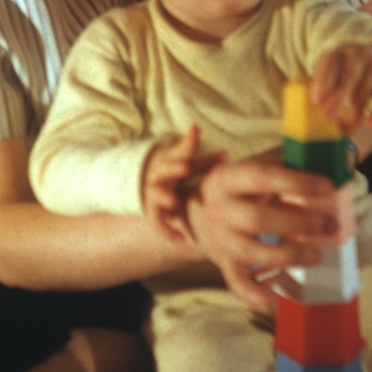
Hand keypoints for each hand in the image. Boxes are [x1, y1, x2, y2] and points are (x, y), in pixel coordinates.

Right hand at [143, 126, 224, 240]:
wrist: (144, 188)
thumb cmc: (173, 173)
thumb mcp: (185, 164)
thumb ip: (205, 163)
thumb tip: (226, 154)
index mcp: (169, 161)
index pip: (178, 151)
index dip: (187, 144)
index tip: (195, 133)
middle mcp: (159, 176)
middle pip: (163, 169)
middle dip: (173, 168)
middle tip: (185, 167)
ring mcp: (153, 194)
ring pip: (155, 194)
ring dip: (163, 197)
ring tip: (173, 201)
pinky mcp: (152, 212)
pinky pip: (156, 222)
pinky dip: (166, 231)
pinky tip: (180, 239)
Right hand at [185, 158, 340, 311]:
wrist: (193, 214)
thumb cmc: (236, 188)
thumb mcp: (249, 169)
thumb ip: (281, 164)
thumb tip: (327, 159)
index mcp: (226, 178)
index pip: (263, 176)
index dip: (296, 181)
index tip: (327, 186)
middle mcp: (219, 209)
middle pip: (258, 218)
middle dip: (299, 223)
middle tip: (330, 225)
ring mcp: (219, 238)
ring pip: (252, 252)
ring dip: (288, 255)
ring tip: (316, 255)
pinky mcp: (222, 262)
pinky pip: (237, 282)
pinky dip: (255, 293)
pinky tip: (276, 298)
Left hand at [310, 40, 371, 132]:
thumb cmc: (352, 71)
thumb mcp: (338, 69)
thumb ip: (324, 85)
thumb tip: (310, 111)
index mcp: (340, 52)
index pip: (330, 64)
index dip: (322, 83)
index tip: (316, 102)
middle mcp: (360, 54)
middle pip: (348, 76)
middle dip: (337, 99)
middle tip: (328, 119)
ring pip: (365, 90)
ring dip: (356, 112)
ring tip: (348, 129)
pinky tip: (371, 124)